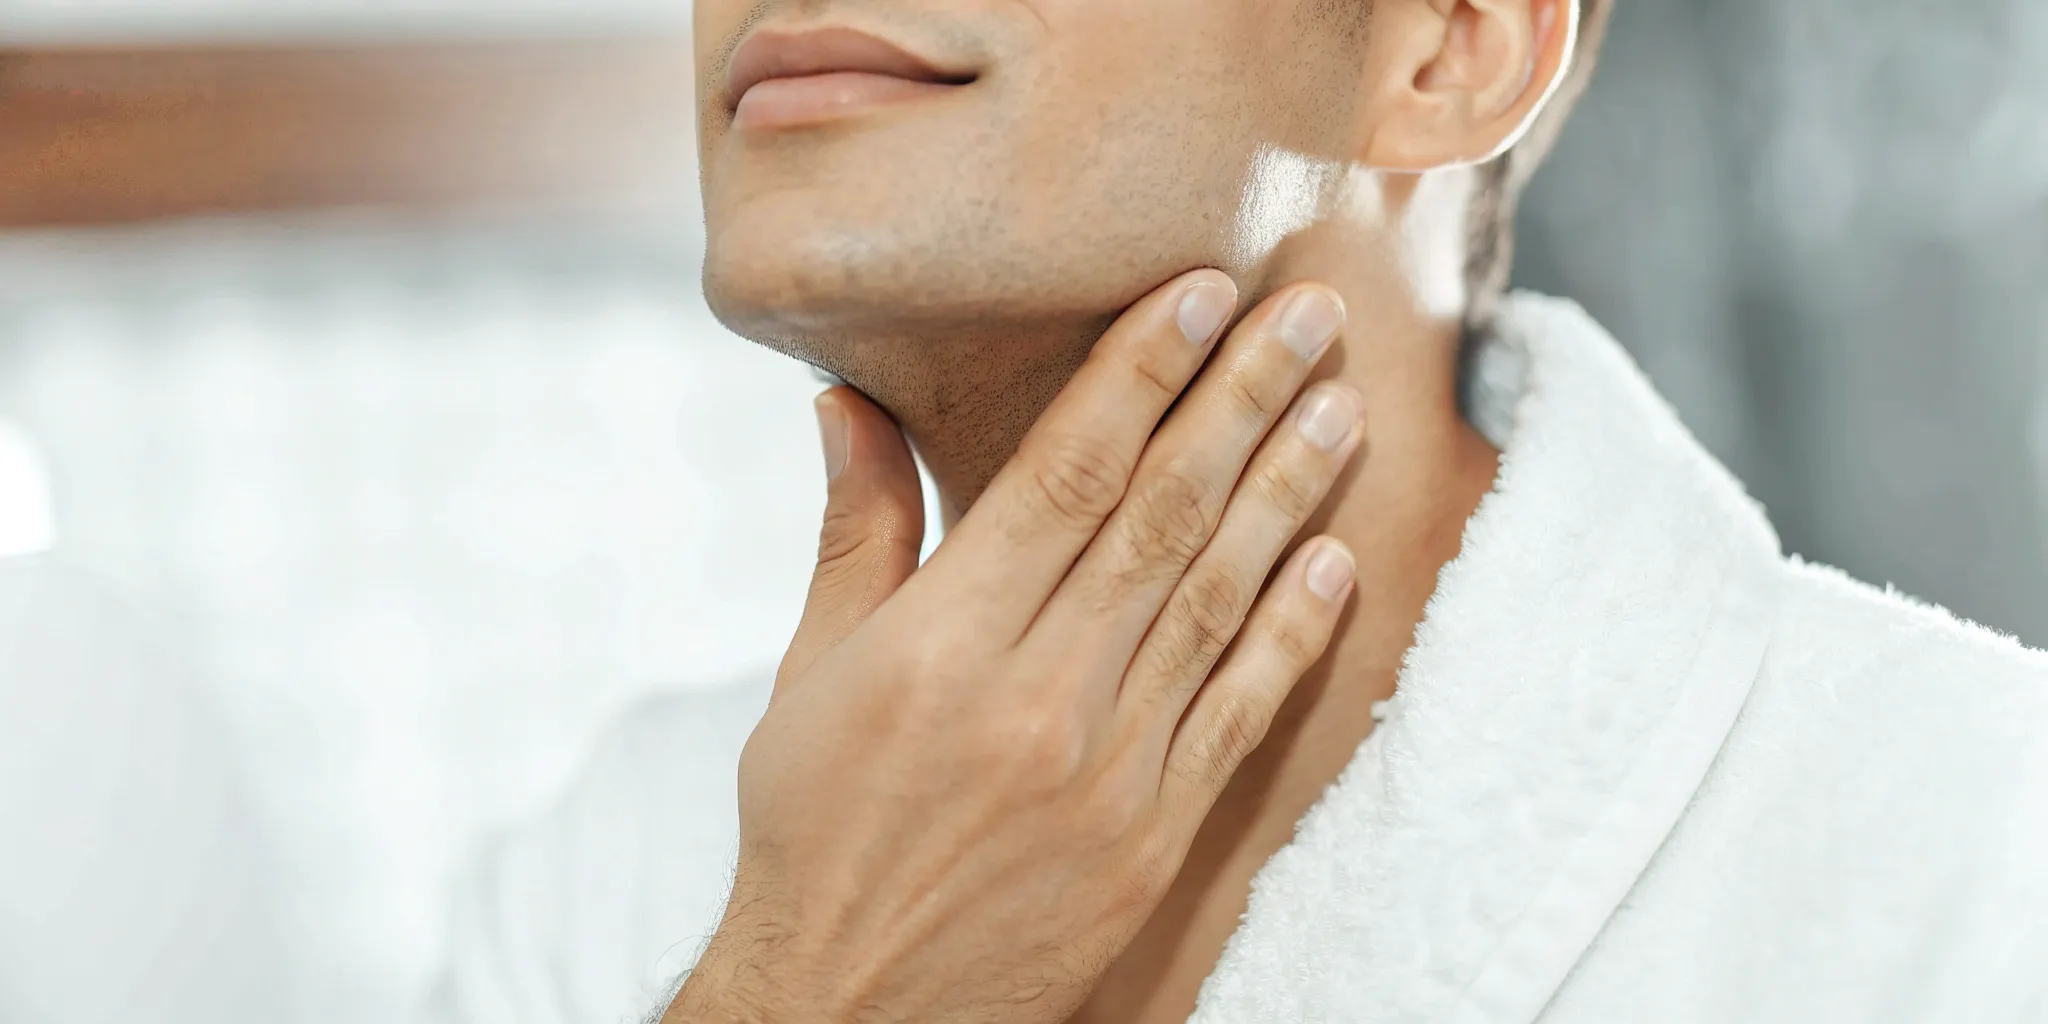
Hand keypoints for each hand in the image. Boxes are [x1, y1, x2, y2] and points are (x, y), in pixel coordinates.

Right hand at [669, 270, 1364, 1022]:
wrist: (848, 1006)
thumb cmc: (812, 829)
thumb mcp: (808, 674)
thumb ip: (856, 533)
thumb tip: (846, 403)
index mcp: (942, 641)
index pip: (1064, 473)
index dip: (1139, 372)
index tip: (1199, 293)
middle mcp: (1034, 694)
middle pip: (1161, 516)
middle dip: (1240, 400)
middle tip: (1307, 312)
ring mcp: (1106, 768)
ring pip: (1215, 599)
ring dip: (1287, 493)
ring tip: (1339, 404)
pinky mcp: (1152, 835)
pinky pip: (1237, 714)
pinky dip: (1290, 634)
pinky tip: (1332, 559)